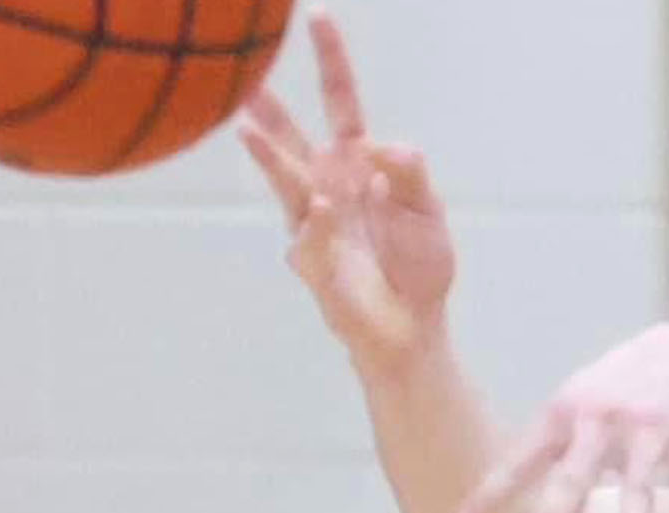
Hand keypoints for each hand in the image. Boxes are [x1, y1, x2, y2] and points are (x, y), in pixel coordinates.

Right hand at [239, 8, 455, 368]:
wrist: (411, 325)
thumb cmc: (418, 265)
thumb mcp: (427, 211)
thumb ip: (409, 174)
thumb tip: (380, 148)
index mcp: (357, 161)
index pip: (340, 100)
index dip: (330, 60)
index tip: (316, 17)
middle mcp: (327, 182)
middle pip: (294, 132)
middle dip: (269, 102)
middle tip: (241, 67)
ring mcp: (313, 220)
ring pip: (286, 178)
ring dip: (269, 154)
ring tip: (247, 126)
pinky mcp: (311, 259)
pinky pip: (310, 232)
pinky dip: (317, 220)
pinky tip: (321, 206)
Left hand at [452, 324, 668, 512]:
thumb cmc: (612, 398)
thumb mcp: (571, 415)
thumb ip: (541, 457)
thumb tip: (492, 502)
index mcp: (562, 416)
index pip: (520, 461)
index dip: (491, 493)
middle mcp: (600, 418)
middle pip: (575, 474)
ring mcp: (646, 422)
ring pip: (640, 479)